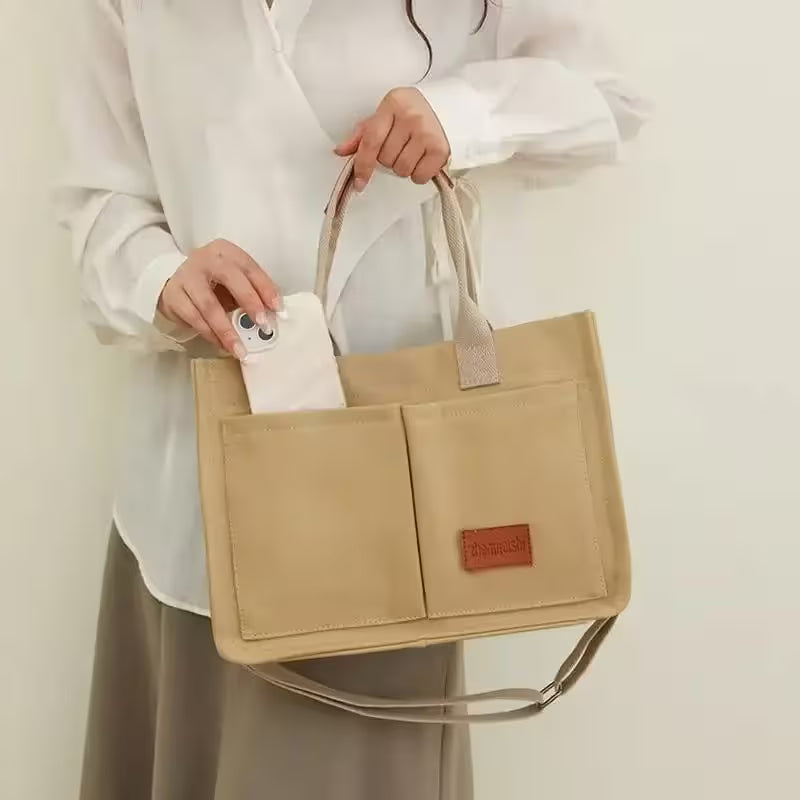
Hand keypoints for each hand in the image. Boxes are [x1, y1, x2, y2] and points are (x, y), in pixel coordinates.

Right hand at [158, 239, 280, 358]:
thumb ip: (252, 293)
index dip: (265, 288)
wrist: (176, 284)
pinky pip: (194, 318)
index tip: (277, 308)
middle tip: (262, 324)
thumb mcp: (234, 282)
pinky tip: (222, 345)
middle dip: (249, 302)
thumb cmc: (214, 284)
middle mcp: (205, 259)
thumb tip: (272, 315)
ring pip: (209, 305)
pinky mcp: (173, 295)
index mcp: (226, 252)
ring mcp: (186, 276)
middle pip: (229, 277)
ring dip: (227, 330)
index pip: (249, 267)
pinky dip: (210, 334)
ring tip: (240, 349)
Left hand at [335, 87, 449, 191]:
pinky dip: (418, 174)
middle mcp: (410, 117)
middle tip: (400, 146)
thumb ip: (363, 134)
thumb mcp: (386, 115)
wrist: (450, 108)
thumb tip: (341, 150)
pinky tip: (423, 159)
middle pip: (386, 159)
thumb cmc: (413, 112)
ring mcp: (427, 133)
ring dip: (403, 167)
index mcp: (393, 104)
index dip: (363, 165)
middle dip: (389, 159)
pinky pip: (419, 177)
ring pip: (401, 170)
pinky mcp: (440, 149)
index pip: (371, 140)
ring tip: (412, 152)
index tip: (359, 182)